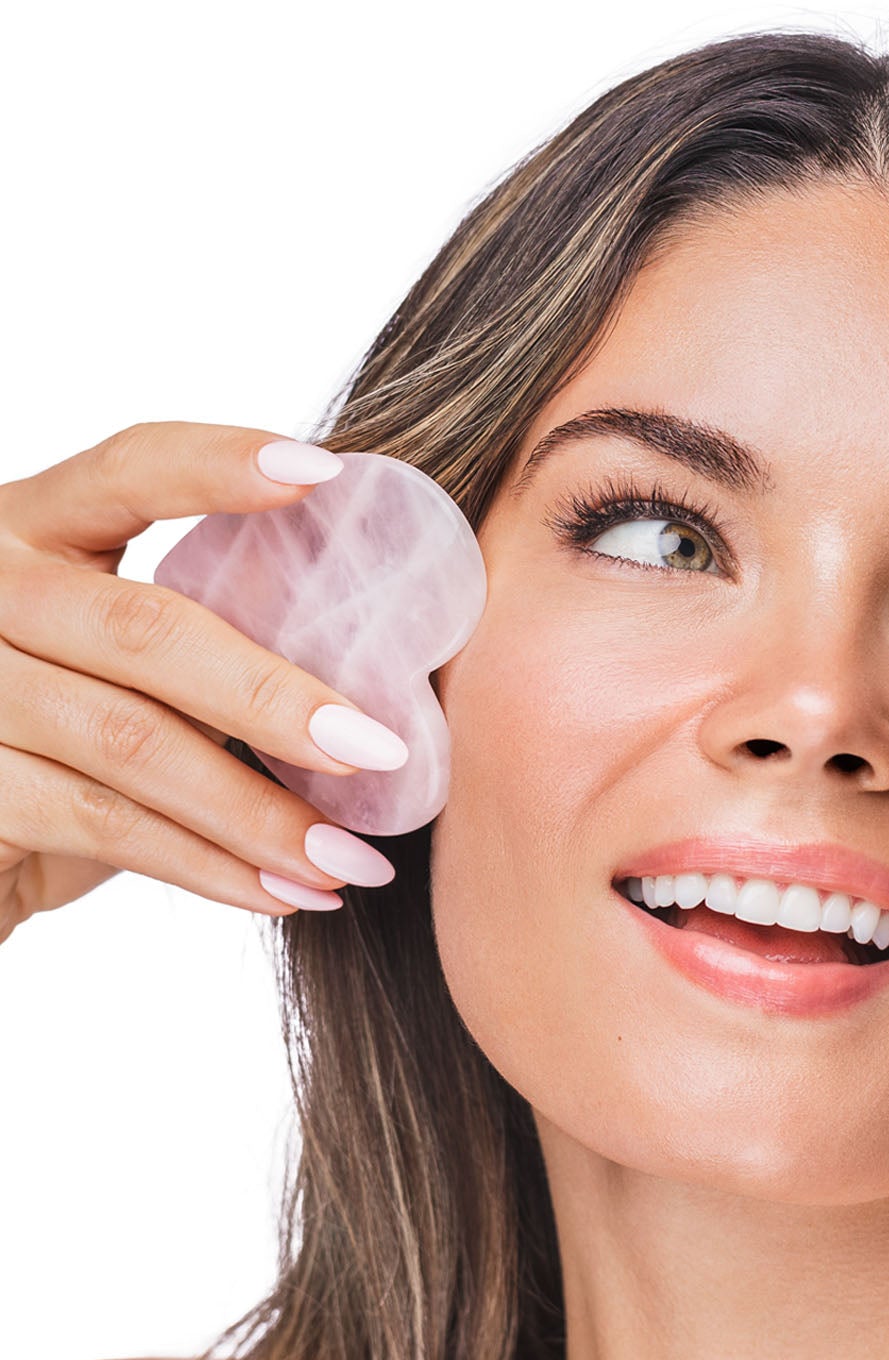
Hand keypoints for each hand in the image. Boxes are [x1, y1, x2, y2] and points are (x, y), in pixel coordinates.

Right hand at [0, 421, 403, 944]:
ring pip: (134, 743)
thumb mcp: (117, 673)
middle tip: (382, 750)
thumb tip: (370, 685)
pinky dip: (211, 867)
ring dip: (260, 812)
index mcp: (29, 530)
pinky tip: (286, 893)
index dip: (218, 466)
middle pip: (144, 627)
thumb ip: (201, 647)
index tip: (326, 477)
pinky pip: (106, 826)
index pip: (125, 470)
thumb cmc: (59, 750)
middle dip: (275, 696)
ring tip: (352, 859)